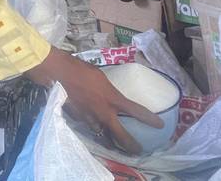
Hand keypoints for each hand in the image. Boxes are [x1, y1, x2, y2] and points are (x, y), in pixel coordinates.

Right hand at [25, 47, 162, 153]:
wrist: (59, 73)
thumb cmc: (82, 70)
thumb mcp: (101, 77)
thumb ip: (108, 90)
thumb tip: (111, 95)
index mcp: (113, 98)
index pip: (135, 111)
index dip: (149, 119)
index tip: (160, 125)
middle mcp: (104, 112)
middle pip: (120, 134)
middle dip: (130, 144)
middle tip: (137, 150)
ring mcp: (90, 118)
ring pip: (103, 134)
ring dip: (110, 139)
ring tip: (115, 144)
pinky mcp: (78, 118)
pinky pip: (89, 126)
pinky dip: (93, 127)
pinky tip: (94, 127)